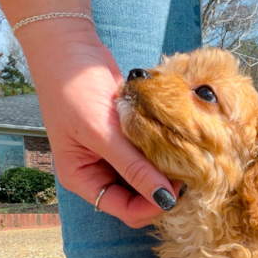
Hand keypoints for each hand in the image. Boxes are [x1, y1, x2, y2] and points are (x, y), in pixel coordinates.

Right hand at [22, 24, 175, 228]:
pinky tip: (176, 138)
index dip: (152, 205)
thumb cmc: (73, 90)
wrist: (71, 47)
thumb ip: (134, 168)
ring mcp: (114, 154)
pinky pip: (151, 152)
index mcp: (82, 179)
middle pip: (139, 196)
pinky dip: (163, 149)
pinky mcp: (128, 136)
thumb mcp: (102, 133)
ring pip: (149, 174)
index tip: (177, 188)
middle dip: (161, 187)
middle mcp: (98, 171)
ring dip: (165, 168)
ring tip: (183, 153)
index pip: (124, 210)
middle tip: (186, 169)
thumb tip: (165, 200)